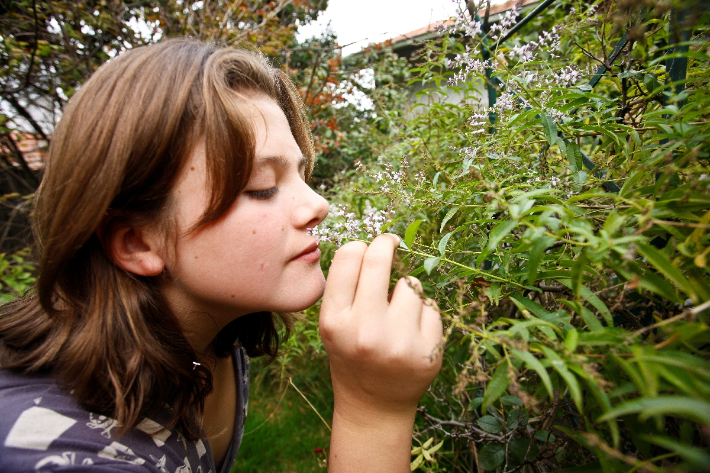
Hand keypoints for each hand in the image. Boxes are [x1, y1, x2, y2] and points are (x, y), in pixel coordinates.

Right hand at [320, 233, 442, 423]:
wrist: (375, 406)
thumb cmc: (352, 355)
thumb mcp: (334, 325)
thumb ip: (346, 287)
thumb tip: (373, 243)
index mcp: (335, 321)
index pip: (348, 257)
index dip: (360, 247)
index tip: (368, 248)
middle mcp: (365, 330)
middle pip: (380, 260)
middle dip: (387, 244)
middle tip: (391, 243)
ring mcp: (400, 342)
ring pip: (412, 283)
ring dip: (406, 289)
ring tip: (397, 313)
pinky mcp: (428, 351)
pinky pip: (431, 306)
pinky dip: (423, 312)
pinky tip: (411, 332)